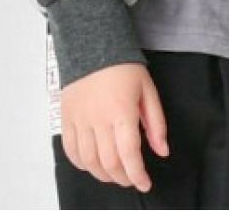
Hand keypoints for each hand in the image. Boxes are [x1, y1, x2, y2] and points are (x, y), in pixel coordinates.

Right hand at [60, 62, 169, 191]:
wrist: (94, 45)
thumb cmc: (123, 66)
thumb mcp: (148, 90)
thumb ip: (156, 123)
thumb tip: (162, 150)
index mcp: (122, 110)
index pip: (129, 154)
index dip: (137, 175)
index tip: (145, 183)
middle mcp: (98, 118)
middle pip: (109, 162)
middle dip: (123, 177)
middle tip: (132, 178)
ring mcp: (79, 120)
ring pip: (89, 161)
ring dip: (103, 174)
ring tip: (115, 174)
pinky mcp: (66, 118)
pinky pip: (71, 151)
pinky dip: (82, 164)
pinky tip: (93, 164)